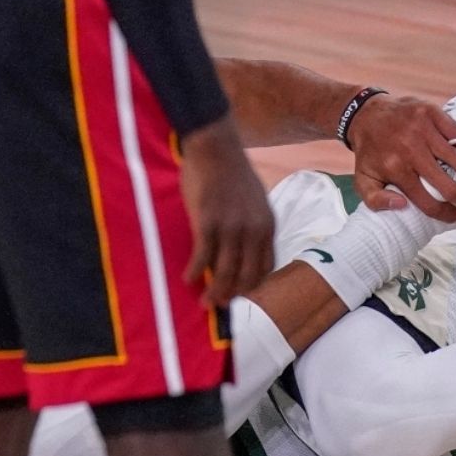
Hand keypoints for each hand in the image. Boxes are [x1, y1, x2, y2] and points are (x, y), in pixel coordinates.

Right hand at [179, 117, 274, 306]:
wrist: (216, 149)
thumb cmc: (232, 172)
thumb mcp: (255, 200)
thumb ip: (253, 223)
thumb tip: (243, 245)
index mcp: (268, 225)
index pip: (265, 266)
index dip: (253, 285)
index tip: (240, 294)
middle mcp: (253, 231)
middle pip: (246, 274)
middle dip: (233, 294)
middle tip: (219, 306)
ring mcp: (231, 228)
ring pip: (224, 270)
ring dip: (214, 290)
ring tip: (204, 302)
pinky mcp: (208, 223)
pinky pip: (202, 256)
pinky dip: (195, 271)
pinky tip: (187, 279)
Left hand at [347, 94, 455, 222]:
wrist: (366, 114)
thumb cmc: (369, 151)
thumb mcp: (363, 179)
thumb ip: (376, 200)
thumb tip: (402, 207)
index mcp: (396, 170)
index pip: (427, 201)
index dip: (447, 214)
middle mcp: (412, 152)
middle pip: (449, 185)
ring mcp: (425, 132)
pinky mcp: (434, 115)